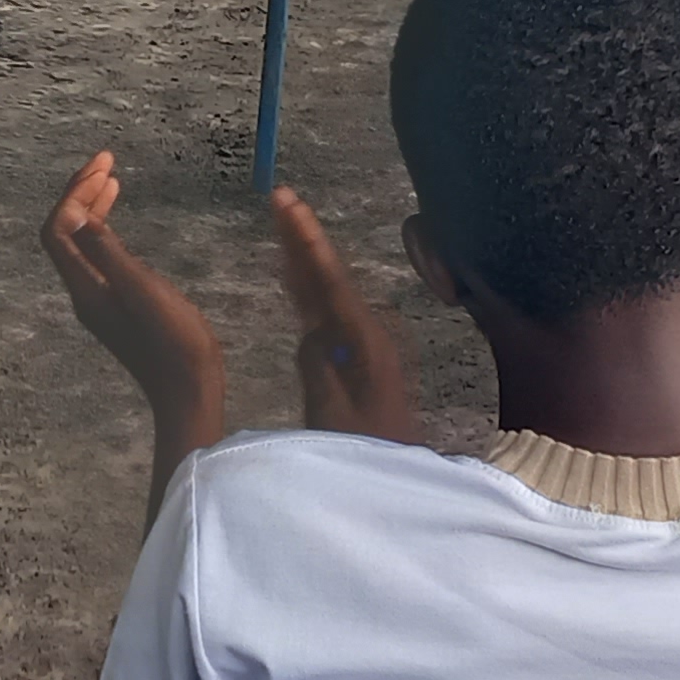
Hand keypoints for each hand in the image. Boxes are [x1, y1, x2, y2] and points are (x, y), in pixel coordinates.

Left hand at [43, 151, 225, 426]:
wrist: (189, 391)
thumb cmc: (174, 343)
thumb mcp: (143, 291)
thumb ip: (108, 254)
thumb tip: (78, 215)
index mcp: (87, 288)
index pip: (58, 230)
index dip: (74, 193)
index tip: (103, 164)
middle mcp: (85, 293)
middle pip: (65, 234)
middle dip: (80, 193)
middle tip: (106, 161)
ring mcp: (101, 301)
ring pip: (81, 244)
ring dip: (91, 208)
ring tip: (112, 179)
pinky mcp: (118, 306)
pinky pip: (98, 256)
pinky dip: (105, 230)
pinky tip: (120, 222)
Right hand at [272, 190, 417, 442]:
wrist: (399, 481)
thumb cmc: (369, 455)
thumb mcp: (335, 421)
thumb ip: (319, 373)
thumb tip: (308, 333)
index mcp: (365, 344)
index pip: (331, 281)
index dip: (307, 241)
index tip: (288, 204)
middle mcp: (367, 336)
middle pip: (330, 277)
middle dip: (304, 239)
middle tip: (281, 198)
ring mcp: (362, 347)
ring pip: (327, 292)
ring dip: (305, 259)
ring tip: (282, 222)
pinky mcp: (354, 361)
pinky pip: (326, 314)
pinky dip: (308, 290)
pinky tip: (294, 277)